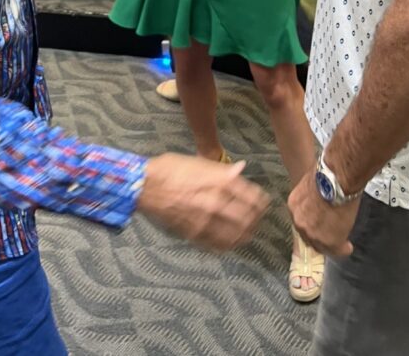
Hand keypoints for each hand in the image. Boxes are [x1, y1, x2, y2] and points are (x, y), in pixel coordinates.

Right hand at [138, 152, 269, 250]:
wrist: (145, 185)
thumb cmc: (170, 168)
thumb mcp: (198, 162)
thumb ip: (221, 170)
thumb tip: (241, 169)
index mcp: (218, 181)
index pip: (249, 195)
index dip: (260, 201)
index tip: (264, 203)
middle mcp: (215, 202)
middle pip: (246, 216)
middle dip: (256, 218)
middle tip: (259, 219)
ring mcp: (205, 220)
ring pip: (234, 234)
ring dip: (245, 234)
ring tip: (249, 234)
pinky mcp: (193, 233)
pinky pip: (216, 244)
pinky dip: (227, 245)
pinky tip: (230, 245)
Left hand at [288, 169, 359, 257]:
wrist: (337, 179)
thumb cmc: (327, 174)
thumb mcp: (311, 183)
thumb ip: (311, 196)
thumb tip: (318, 198)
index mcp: (294, 205)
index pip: (301, 221)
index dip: (312, 224)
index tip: (319, 226)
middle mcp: (299, 222)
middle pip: (308, 236)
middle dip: (319, 236)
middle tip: (331, 236)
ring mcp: (313, 233)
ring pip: (321, 245)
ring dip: (331, 245)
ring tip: (342, 244)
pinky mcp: (329, 241)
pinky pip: (336, 249)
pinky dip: (343, 249)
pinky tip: (347, 247)